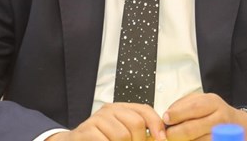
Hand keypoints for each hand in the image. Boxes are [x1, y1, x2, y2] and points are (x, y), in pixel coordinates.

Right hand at [48, 102, 165, 140]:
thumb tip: (159, 139)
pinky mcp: (86, 132)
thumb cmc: (98, 140)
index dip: (157, 126)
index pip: (144, 110)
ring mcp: (96, 119)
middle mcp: (108, 110)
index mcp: (120, 109)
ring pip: (123, 136)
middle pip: (136, 123)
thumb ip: (136, 133)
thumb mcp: (119, 134)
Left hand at [162, 93, 246, 140]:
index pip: (193, 108)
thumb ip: (184, 105)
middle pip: (193, 128)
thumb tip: (167, 115)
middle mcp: (220, 118)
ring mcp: (223, 134)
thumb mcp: (202, 101)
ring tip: (176, 138)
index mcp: (213, 102)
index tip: (165, 118)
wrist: (239, 124)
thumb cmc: (215, 112)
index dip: (177, 114)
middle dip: (176, 132)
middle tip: (167, 134)